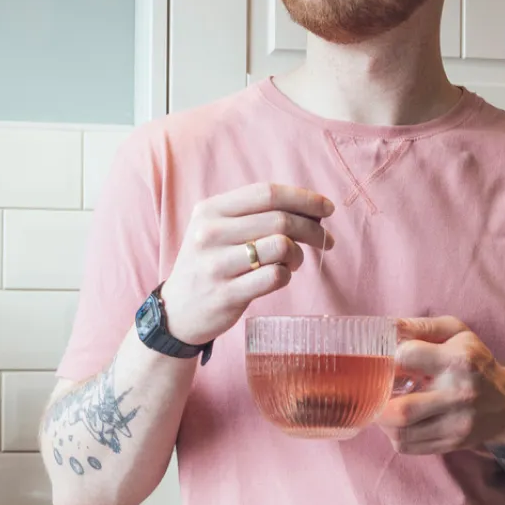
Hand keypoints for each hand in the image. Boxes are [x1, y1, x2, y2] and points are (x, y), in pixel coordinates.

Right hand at [160, 183, 333, 344]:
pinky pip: (274, 277)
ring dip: (299, 254)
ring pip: (280, 246)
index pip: (267, 192)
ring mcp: (216, 264)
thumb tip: (314, 209)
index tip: (327, 208)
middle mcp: (209, 233)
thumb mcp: (220, 229)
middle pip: (279, 219)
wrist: (177, 311)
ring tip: (296, 261)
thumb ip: (258, 215)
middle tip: (325, 239)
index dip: (303, 197)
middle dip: (312, 228)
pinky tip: (281, 276)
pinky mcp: (225, 294)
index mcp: (210, 209)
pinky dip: (287, 275)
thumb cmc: (212, 263)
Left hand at [378, 317, 504, 455]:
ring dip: (382, 420)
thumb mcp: (456, 332)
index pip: (407, 357)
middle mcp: (458, 395)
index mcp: (457, 360)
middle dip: (377, 401)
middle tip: (373, 390)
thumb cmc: (475, 361)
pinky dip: (394, 435)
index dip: (389, 357)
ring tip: (384, 405)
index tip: (387, 359)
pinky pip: (408, 446)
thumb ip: (421, 326)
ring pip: (401, 433)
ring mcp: (456, 424)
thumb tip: (387, 327)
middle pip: (402, 410)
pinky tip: (397, 422)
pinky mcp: (452, 443)